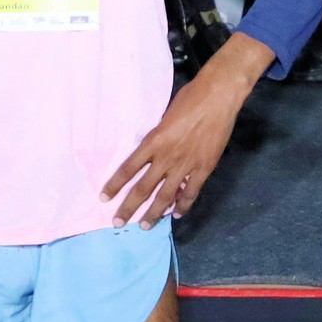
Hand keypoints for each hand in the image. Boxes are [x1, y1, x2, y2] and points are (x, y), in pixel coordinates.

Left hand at [103, 33, 270, 225]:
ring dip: (154, 213)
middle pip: (143, 188)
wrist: (218, 96)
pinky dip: (183, 205)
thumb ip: (158, 136)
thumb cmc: (191, 98)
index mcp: (153, 141)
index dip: (114, 185)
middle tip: (118, 222)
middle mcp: (166, 157)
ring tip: (145, 225)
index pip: (128, 168)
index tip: (104, 198)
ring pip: (165, 196)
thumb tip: (154, 149)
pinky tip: (176, 214)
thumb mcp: (165, 116)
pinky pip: (191, 192)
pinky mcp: (204, 168)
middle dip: (129, 208)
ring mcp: (185, 164)